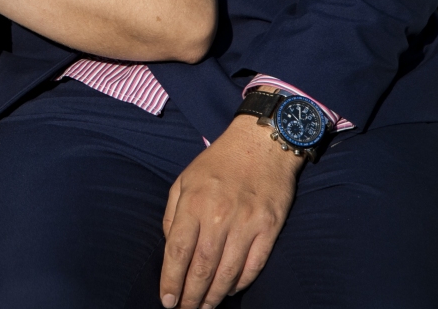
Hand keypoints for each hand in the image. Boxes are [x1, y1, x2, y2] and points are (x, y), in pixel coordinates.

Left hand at [158, 113, 302, 307]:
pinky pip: (254, 266)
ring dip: (214, 295)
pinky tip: (229, 290)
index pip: (177, 251)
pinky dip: (240, 283)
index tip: (167, 300)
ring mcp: (247, 223)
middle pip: (202, 268)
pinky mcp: (270, 228)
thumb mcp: (184, 180)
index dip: (171, 280)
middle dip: (191, 296)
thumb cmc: (218, 163)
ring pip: (228, 273)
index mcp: (194, 202)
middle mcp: (220, 215)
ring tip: (204, 306)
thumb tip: (170, 250)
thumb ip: (172, 215)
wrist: (261, 144)